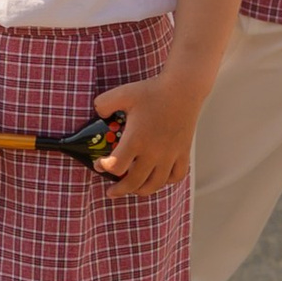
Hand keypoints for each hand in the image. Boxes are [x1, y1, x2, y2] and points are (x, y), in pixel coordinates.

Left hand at [91, 74, 200, 196]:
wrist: (183, 88)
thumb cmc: (152, 91)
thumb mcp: (122, 93)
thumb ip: (104, 104)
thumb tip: (98, 114)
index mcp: (136, 140)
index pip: (116, 166)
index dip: (104, 168)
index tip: (99, 164)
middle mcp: (153, 152)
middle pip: (134, 182)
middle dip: (120, 190)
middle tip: (111, 192)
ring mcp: (170, 155)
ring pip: (155, 184)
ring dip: (141, 191)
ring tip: (134, 190)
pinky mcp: (183, 152)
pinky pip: (176, 176)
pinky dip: (167, 181)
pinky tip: (159, 178)